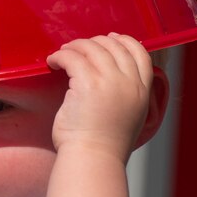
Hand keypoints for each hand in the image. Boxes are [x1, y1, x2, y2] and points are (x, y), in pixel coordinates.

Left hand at [46, 33, 152, 163]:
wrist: (94, 158)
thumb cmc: (104, 144)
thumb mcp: (129, 116)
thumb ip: (127, 95)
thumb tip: (112, 79)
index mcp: (144, 91)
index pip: (140, 53)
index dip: (124, 41)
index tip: (109, 38)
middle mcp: (130, 83)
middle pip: (115, 47)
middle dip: (94, 42)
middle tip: (76, 47)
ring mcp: (111, 82)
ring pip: (92, 48)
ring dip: (74, 47)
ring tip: (62, 54)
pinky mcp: (88, 84)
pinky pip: (72, 58)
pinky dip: (60, 56)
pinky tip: (52, 62)